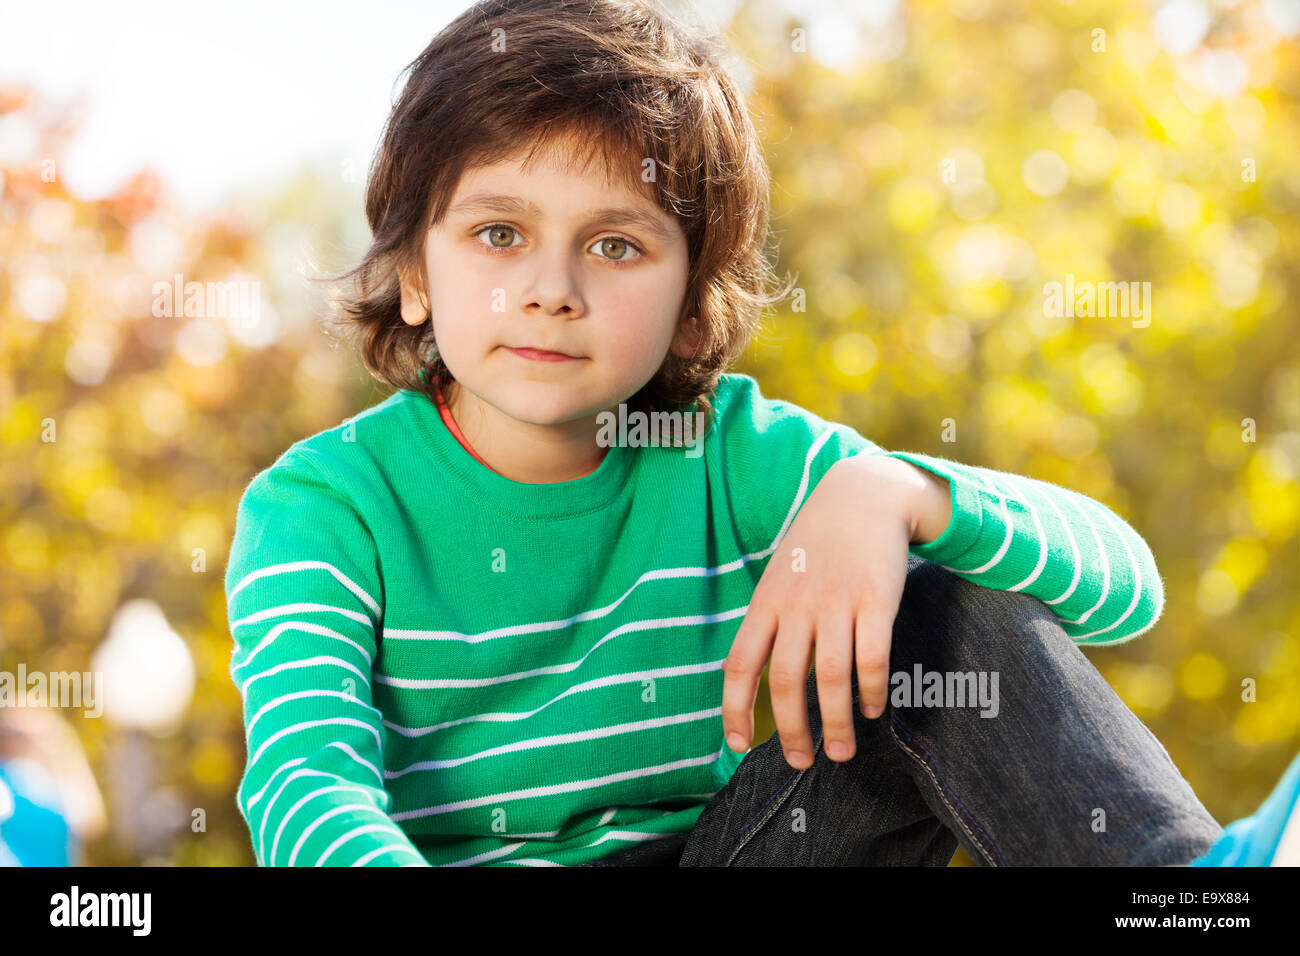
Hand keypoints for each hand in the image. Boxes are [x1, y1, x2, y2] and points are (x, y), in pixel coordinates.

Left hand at [721, 454, 951, 770]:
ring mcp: (837, 602)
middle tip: (799, 762)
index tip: (737, 746)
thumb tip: (746, 678)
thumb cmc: (816, 545)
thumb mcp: (777, 576)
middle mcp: (797, 605)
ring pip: (831, 678)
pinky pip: (871, 658)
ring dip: (836, 723)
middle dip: (790, 731)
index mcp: (766, 602)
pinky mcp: (876, 600)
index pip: (740, 665)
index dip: (734, 709)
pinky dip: (870, 691)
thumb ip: (766, 623)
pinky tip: (872, 710)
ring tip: (841, 752)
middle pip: (786, 681)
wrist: (862, 495)